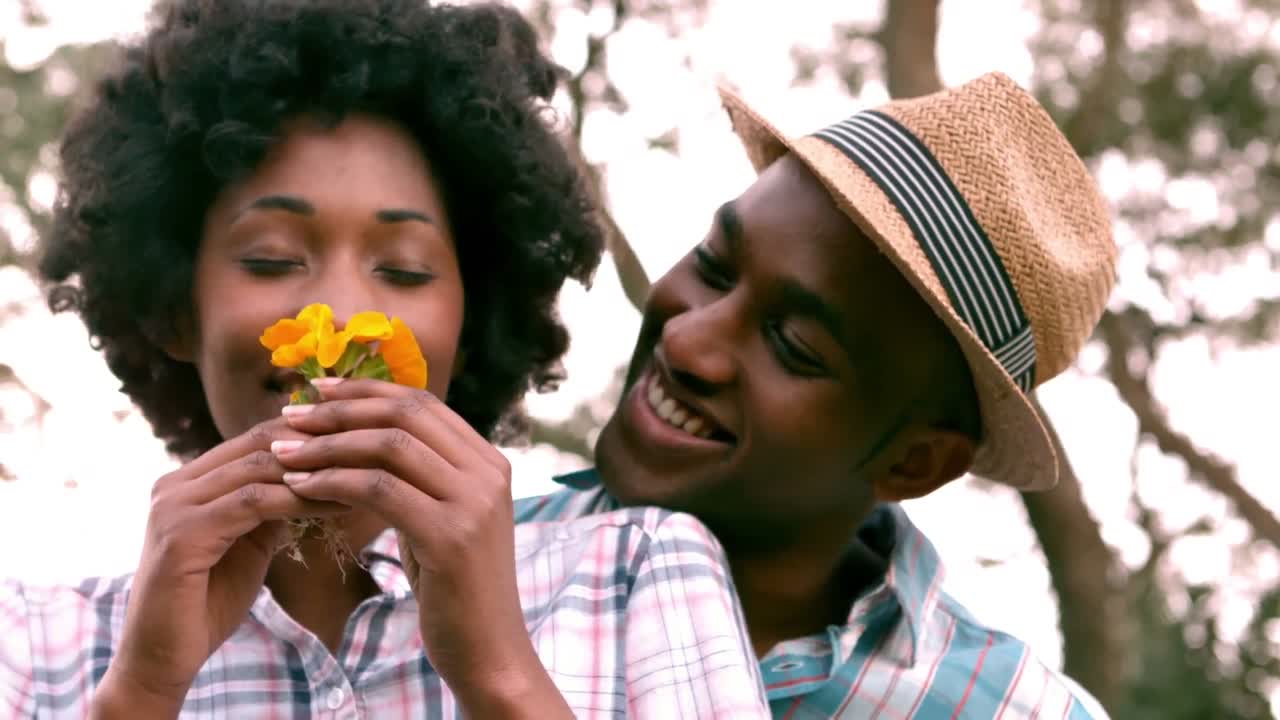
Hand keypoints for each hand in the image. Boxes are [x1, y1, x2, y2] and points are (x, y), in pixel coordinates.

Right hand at [97, 417, 348, 716]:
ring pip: (260, 468)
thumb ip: (270, 507)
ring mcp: (173, 506)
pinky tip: (338, 505)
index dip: (312, 435)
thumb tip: (316, 477)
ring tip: (364, 474)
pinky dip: (299, 500)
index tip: (364, 441)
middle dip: (320, 444)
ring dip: (317, 470)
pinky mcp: (181, 534)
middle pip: (260, 443)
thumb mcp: (247, 544)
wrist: (161, 659)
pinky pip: (253, 503)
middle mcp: (174, 484)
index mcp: (187, 481)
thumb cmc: (207, 604)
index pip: (258, 438)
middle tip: (373, 449)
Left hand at [275, 379, 569, 716]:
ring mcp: (473, 502)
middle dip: (342, 409)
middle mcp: (488, 472)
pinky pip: (378, 491)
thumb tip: (368, 439)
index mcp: (489, 461)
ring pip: (390, 446)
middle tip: (290, 415)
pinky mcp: (451, 536)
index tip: (318, 391)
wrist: (490, 651)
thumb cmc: (456, 588)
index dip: (367, 391)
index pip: (424, 403)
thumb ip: (422, 479)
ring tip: (282, 451)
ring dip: (327, 444)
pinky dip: (331, 483)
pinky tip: (297, 488)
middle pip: (407, 414)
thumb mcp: (443, 519)